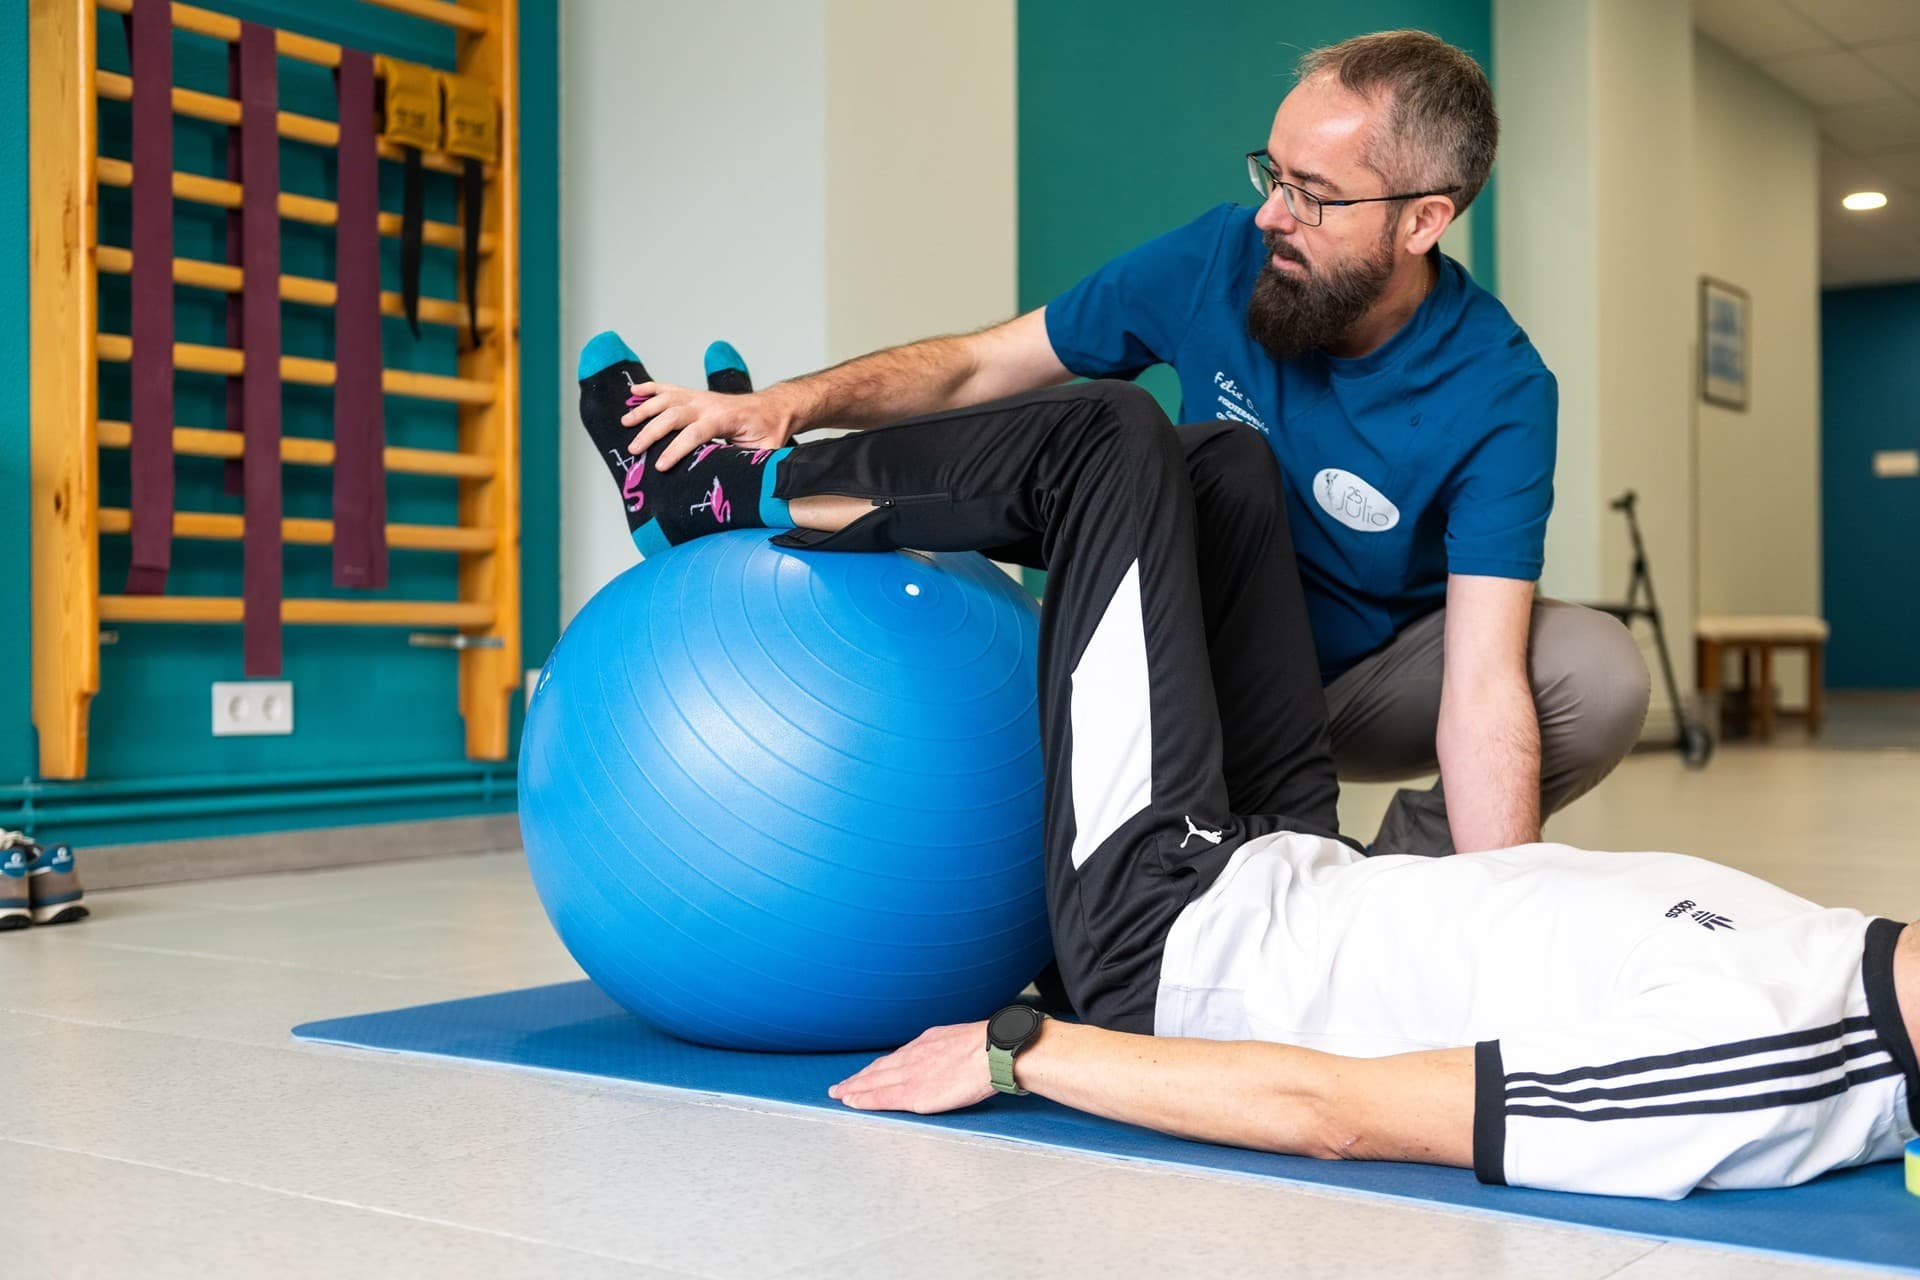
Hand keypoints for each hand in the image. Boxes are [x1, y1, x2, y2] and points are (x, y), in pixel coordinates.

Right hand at [621, 382, 796, 469]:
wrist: (774, 408)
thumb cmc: (770, 431)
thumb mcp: (768, 452)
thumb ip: (756, 465)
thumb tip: (748, 484)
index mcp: (726, 419)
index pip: (695, 433)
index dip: (676, 450)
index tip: (660, 467)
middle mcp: (709, 404)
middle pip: (673, 415)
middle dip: (651, 432)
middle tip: (634, 450)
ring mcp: (700, 397)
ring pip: (666, 399)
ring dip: (644, 409)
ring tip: (625, 423)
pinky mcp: (695, 396)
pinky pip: (669, 388)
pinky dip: (650, 389)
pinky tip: (633, 393)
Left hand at [828, 1021, 995, 1113]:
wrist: (992, 1052)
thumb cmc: (987, 1047)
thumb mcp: (960, 1038)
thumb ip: (947, 1048)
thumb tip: (948, 1055)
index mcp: (926, 1044)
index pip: (894, 1059)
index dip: (877, 1069)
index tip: (865, 1073)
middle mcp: (912, 1058)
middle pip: (878, 1070)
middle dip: (858, 1078)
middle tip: (839, 1086)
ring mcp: (911, 1076)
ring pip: (874, 1082)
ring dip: (854, 1088)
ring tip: (839, 1094)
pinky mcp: (914, 1094)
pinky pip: (882, 1098)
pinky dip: (864, 1100)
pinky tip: (852, 1102)